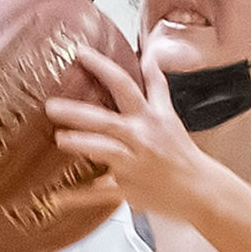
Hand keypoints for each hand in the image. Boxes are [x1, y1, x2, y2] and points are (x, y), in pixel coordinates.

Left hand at [47, 45, 219, 226]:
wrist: (199, 189)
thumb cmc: (180, 152)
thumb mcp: (169, 114)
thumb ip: (156, 86)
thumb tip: (150, 57)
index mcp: (147, 118)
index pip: (124, 85)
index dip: (102, 67)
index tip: (80, 53)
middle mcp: (139, 138)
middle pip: (107, 120)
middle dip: (79, 112)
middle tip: (51, 106)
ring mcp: (132, 165)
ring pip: (106, 151)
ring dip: (82, 144)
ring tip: (60, 138)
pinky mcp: (127, 190)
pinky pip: (100, 194)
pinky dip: (78, 197)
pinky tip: (56, 198)